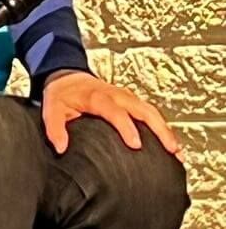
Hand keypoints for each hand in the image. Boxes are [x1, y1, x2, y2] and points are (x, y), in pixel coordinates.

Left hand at [41, 71, 181, 158]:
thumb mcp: (51, 109)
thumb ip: (54, 128)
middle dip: (159, 129)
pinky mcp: (132, 102)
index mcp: (97, 97)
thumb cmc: (61, 95)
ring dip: (166, 130)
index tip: (137, 145)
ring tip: (177, 152)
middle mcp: (117, 95)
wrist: (67, 77)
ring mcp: (127, 97)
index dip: (127, 127)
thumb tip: (61, 148)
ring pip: (152, 111)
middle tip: (171, 150)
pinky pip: (151, 113)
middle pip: (144, 109)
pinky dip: (162, 127)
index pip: (116, 111)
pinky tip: (170, 145)